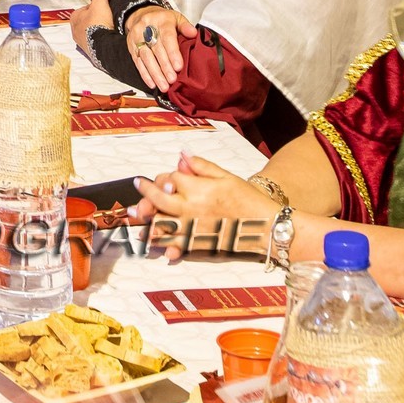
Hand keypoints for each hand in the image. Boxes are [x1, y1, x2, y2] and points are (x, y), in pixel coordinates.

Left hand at [71, 0, 114, 56]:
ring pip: (92, 32)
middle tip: (106, 18)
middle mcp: (75, 31)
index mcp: (74, 17)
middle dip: (97, 19)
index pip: (85, 8)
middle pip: (88, 21)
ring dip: (99, 30)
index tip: (102, 6)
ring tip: (109, 28)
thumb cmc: (97, 24)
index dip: (95, 6)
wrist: (104, 45)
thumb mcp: (100, 2)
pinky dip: (102, 40)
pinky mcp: (91, 51)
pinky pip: (96, 43)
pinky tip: (108, 38)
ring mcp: (82, 42)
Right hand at [122, 3, 195, 89]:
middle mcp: (147, 28)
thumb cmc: (163, 20)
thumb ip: (185, 26)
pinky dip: (145, 74)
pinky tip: (152, 83)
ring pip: (145, 57)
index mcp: (161, 21)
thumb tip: (193, 33)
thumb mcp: (176, 18)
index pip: (167, 37)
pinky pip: (137, 62)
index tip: (178, 66)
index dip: (172, 53)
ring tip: (164, 85)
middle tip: (172, 79)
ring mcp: (137, 37)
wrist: (141, 14)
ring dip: (155, 73)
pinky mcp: (131, 47)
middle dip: (164, 66)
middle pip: (156, 49)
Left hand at [133, 153, 279, 261]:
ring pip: (162, 225)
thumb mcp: (226, 176)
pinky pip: (177, 246)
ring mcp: (194, 228)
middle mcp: (192, 207)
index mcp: (199, 188)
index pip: (171, 178)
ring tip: (137, 220)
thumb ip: (202, 166)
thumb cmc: (249, 200)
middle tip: (136, 195)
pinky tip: (157, 246)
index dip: (163, 178)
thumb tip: (181, 156)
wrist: (267, 227)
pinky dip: (165, 246)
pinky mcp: (200, 245)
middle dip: (145, 196)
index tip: (158, 180)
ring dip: (148, 222)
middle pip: (159, 200)